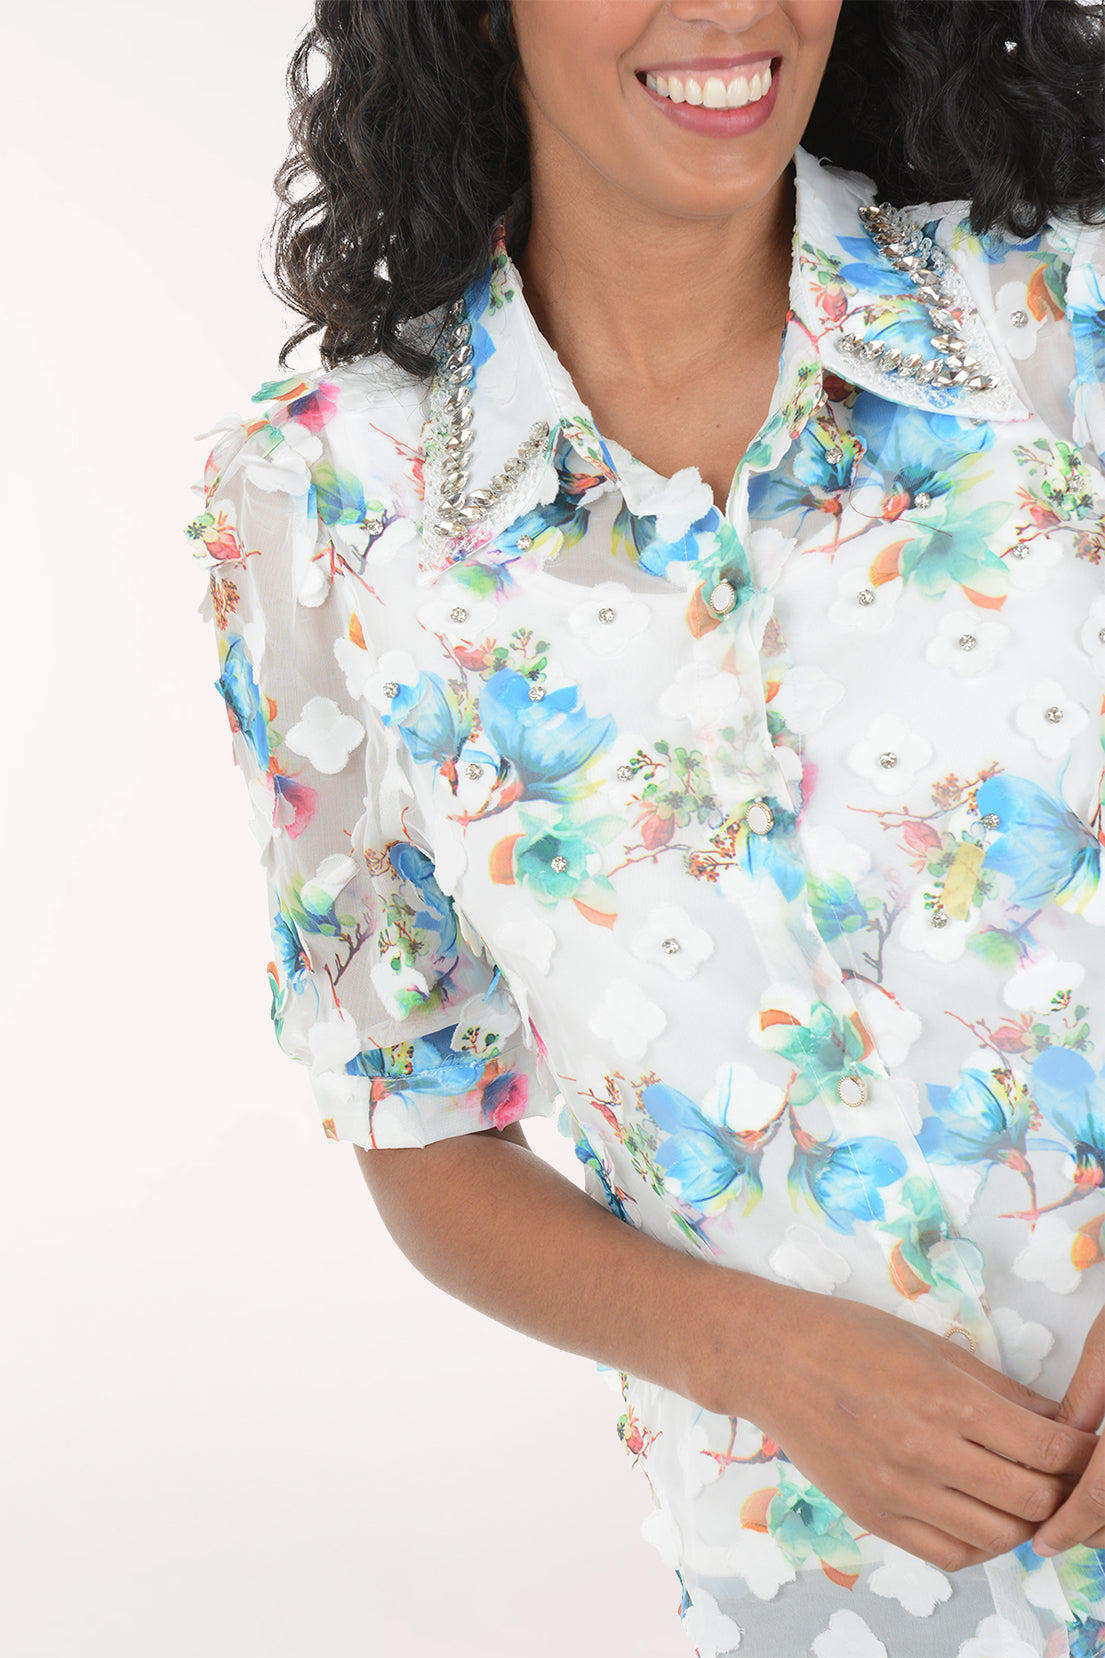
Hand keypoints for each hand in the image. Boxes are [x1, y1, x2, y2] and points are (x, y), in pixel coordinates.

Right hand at [731, 1288, 1098, 1573]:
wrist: (773, 1359)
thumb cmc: (848, 1338)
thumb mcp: (932, 1346)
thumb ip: (998, 1389)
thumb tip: (1055, 1421)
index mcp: (948, 1398)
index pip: (1047, 1449)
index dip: (1079, 1453)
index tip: (1084, 1447)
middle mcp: (927, 1451)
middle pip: (1032, 1499)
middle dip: (1059, 1490)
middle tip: (1058, 1475)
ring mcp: (899, 1490)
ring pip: (997, 1537)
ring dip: (1022, 1523)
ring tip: (1020, 1498)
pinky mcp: (875, 1516)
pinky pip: (948, 1556)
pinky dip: (978, 1547)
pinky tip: (979, 1519)